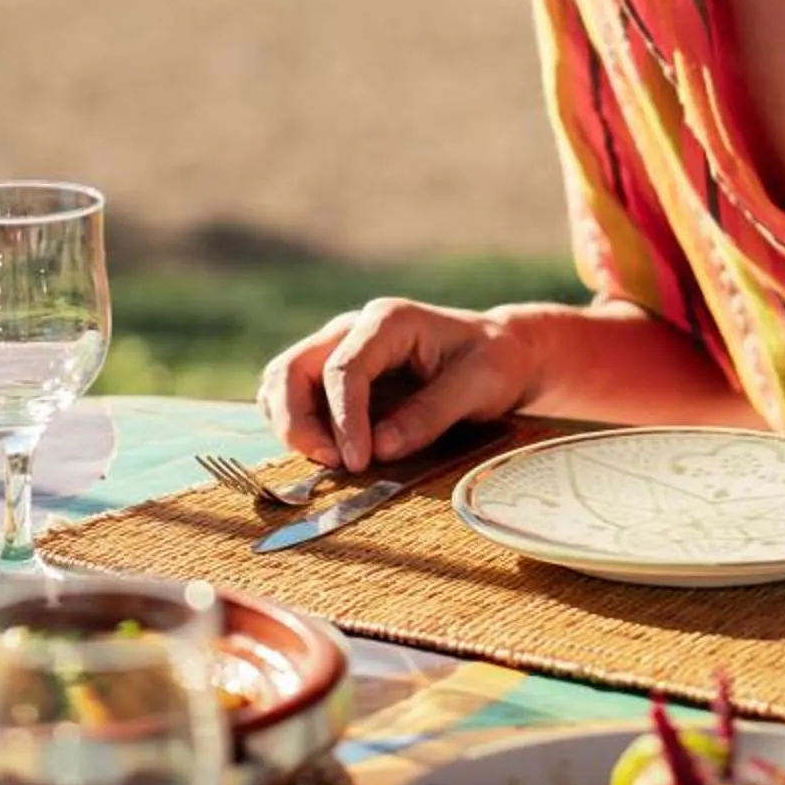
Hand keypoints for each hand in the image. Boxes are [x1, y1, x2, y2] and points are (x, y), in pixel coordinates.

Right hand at [255, 299, 538, 475]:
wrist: (502, 353)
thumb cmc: (495, 362)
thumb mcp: (479, 385)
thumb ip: (430, 414)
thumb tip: (380, 448)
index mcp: (388, 321)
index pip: (343, 368)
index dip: (343, 419)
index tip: (357, 462)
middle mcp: (354, 329)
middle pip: (293, 368)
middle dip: (297, 421)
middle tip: (330, 464)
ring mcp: (340, 350)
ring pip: (283, 381)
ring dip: (290, 424)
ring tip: (327, 461)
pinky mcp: (337, 376)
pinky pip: (296, 397)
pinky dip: (297, 426)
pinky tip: (326, 454)